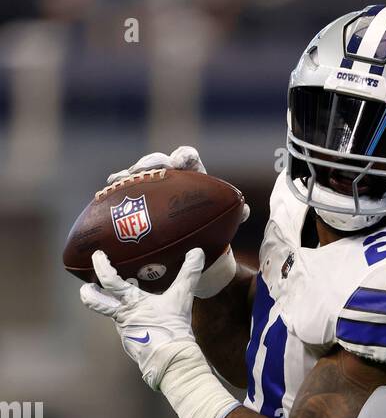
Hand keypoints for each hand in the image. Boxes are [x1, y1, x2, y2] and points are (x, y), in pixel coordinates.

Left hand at [81, 248, 203, 387]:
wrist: (172, 360)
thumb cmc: (173, 327)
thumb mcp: (182, 298)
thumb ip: (189, 274)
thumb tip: (197, 252)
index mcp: (131, 302)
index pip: (109, 280)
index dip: (101, 266)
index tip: (97, 255)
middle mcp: (122, 317)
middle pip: (95, 303)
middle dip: (88, 293)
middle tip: (88, 287)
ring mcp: (124, 333)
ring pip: (115, 317)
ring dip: (119, 309)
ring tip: (129, 305)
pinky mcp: (131, 345)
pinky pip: (128, 331)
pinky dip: (133, 324)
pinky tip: (146, 324)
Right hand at [106, 147, 249, 298]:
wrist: (198, 261)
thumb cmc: (214, 241)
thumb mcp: (226, 228)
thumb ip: (237, 216)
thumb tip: (246, 209)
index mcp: (194, 181)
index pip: (188, 159)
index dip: (183, 156)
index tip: (179, 161)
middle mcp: (173, 182)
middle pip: (158, 164)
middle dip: (149, 163)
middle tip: (142, 171)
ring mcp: (153, 193)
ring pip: (138, 177)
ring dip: (128, 175)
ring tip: (116, 180)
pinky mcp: (139, 207)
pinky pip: (126, 195)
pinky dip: (116, 191)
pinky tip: (107, 190)